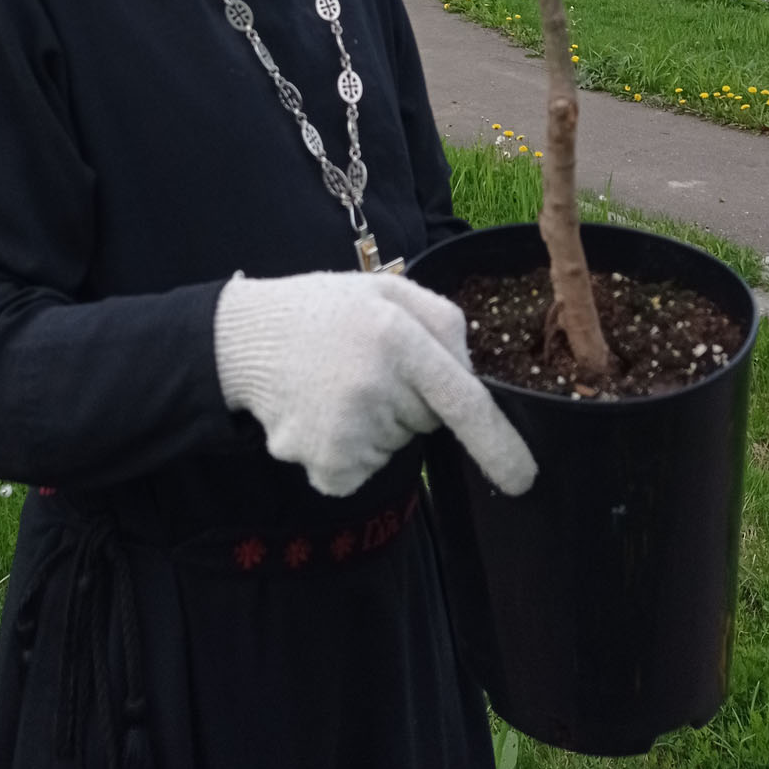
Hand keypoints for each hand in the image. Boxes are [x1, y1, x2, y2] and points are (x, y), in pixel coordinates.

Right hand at [214, 270, 536, 498]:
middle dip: (408, 401)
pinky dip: (344, 453)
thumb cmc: (322, 312)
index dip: (499, 443)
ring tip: (332, 384)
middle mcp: (375, 386)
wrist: (243, 339)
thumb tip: (473, 377)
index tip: (525, 477)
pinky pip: (360, 472)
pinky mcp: (325, 463)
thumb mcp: (384, 290)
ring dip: (373, 426)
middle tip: (362, 365)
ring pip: (393, 448)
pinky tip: (318, 414)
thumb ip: (441, 321)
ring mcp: (348, 430)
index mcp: (397, 336)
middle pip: (427, 421)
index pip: (464, 400)